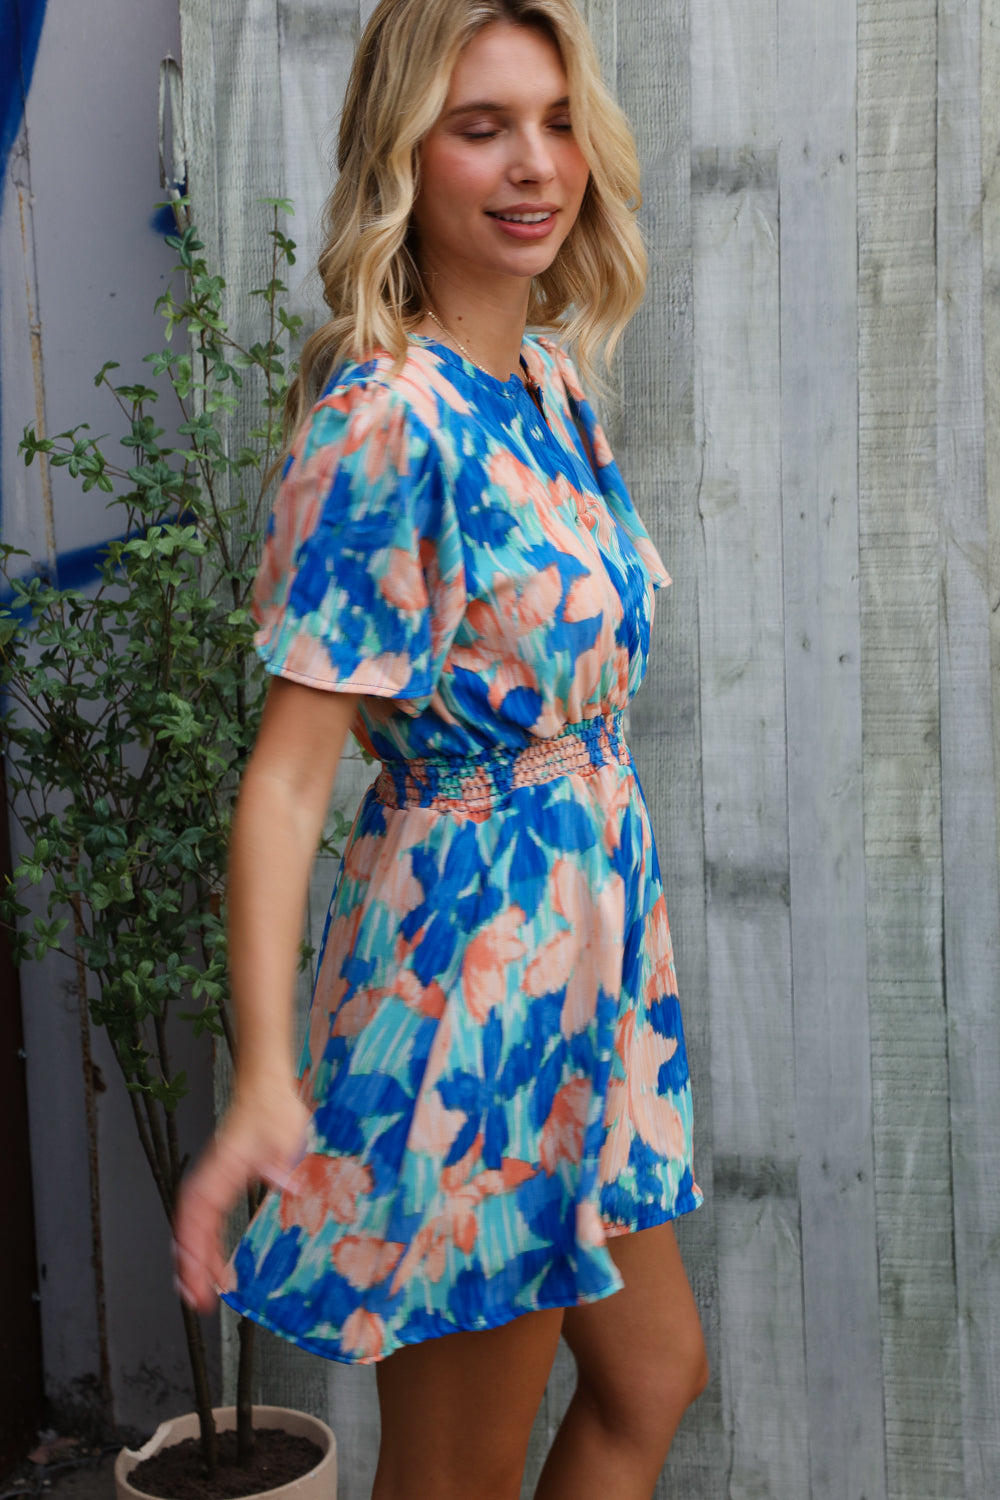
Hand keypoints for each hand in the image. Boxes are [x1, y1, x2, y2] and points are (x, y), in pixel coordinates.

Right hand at [172, 1080, 311, 1312]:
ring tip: (195, 1287)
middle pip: (188, 1226)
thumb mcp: (286, 1133)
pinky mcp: (220, 1180)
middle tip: (195, 1298)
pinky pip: (203, 1215)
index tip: (198, 1281)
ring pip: (191, 1223)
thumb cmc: (272, 1109)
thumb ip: (282, 1159)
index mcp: (222, 1170)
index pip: (199, 1217)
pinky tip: (207, 1256)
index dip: (195, 1252)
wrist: (265, 1091)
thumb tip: (285, 1182)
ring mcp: (212, 1179)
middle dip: (188, 1264)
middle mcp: (210, 1177)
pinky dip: (200, 1239)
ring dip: (190, 1255)